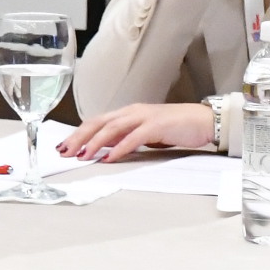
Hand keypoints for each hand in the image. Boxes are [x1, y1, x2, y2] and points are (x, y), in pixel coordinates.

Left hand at [64, 101, 216, 160]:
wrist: (205, 121)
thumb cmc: (179, 127)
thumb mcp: (146, 132)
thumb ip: (126, 137)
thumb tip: (104, 148)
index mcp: (129, 113)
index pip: (97, 121)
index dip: (78, 133)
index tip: (64, 146)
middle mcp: (133, 111)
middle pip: (98, 122)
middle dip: (79, 137)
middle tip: (64, 152)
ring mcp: (145, 117)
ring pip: (112, 128)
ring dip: (94, 143)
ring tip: (83, 156)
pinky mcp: (157, 126)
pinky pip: (133, 137)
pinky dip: (119, 147)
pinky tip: (110, 158)